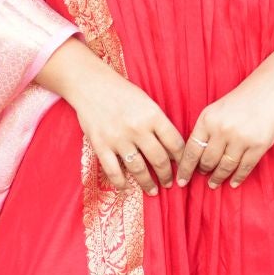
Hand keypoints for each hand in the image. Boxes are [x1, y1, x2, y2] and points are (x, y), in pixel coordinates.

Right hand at [69, 60, 184, 195]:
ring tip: (153, 190)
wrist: (90, 84)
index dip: (182, 159)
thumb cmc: (122, 92)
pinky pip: (113, 171)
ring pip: (138, 169)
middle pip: (159, 160)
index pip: (175, 143)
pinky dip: (121, 183)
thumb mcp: (147, 102)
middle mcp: (137, 128)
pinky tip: (126, 188)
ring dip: (148, 183)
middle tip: (169, 183)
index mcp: (153, 115)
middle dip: (167, 175)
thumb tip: (173, 150)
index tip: (183, 167)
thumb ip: (159, 124)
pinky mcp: (100, 145)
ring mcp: (118, 138)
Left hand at [174, 70, 273, 188]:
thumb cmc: (241, 100)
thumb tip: (195, 157)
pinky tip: (233, 183)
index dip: (185, 169)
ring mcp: (241, 139)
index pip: (192, 150)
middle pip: (208, 161)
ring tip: (214, 183)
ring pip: (225, 167)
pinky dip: (238, 178)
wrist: (270, 88)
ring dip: (219, 177)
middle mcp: (222, 130)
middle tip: (204, 177)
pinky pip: (244, 168)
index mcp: (208, 119)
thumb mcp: (215, 110)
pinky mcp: (258, 145)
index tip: (181, 181)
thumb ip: (205, 130)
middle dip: (204, 171)